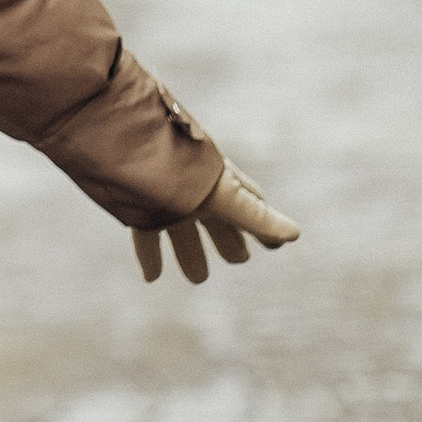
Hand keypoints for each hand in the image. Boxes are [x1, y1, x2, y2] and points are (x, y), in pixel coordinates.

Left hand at [133, 165, 299, 284]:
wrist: (126, 143)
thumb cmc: (182, 167)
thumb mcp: (224, 196)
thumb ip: (256, 217)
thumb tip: (294, 235)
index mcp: (219, 183)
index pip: (249, 206)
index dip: (263, 225)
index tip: (275, 244)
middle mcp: (193, 191)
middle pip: (216, 221)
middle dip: (228, 239)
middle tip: (239, 259)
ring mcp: (164, 198)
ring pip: (182, 232)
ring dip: (190, 254)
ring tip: (198, 278)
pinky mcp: (136, 207)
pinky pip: (146, 237)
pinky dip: (151, 258)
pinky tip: (152, 278)